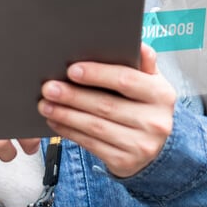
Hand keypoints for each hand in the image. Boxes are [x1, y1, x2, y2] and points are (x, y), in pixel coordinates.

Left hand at [38, 43, 175, 177]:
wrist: (158, 150)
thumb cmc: (146, 107)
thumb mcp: (151, 84)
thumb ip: (143, 64)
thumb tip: (137, 43)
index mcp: (161, 95)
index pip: (126, 80)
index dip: (98, 74)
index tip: (72, 70)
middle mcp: (155, 121)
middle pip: (106, 105)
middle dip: (73, 96)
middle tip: (48, 88)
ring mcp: (141, 145)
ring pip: (95, 126)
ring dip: (66, 115)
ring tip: (45, 105)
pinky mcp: (126, 162)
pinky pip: (91, 144)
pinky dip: (70, 132)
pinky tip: (56, 122)